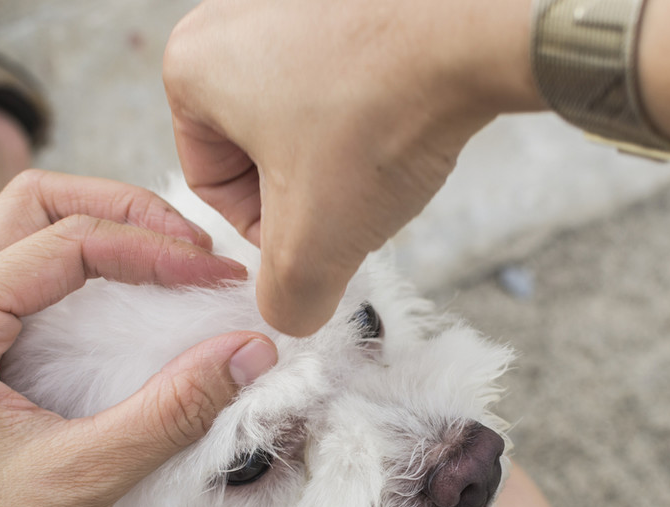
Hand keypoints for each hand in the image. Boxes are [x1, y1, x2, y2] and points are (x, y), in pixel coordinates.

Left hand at [0, 171, 277, 506]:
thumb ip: (174, 409)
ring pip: (28, 230)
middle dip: (122, 209)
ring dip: (104, 229)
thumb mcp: (88, 475)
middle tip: (192, 244)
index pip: (64, 244)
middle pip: (34, 205)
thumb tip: (251, 350)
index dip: (153, 249)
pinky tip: (136, 297)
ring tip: (172, 258)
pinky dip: (90, 269)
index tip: (217, 273)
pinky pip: (32, 277)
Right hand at [164, 0, 538, 335]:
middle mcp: (232, 19)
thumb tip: (289, 312)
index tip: (317, 225)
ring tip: (384, 157)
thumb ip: (284, 301)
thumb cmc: (378, 121)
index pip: (214, 186)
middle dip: (308, 193)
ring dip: (342, 161)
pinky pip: (343, 85)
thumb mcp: (314, 245)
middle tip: (356, 197)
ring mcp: (290, 4)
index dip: (268, 228)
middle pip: (257, 154)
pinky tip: (403, 123)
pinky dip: (370, 118)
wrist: (476, 34)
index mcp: (193, 68)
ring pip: (304, 123)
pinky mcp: (345, 6)